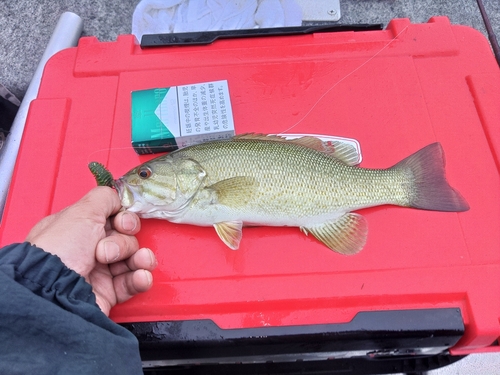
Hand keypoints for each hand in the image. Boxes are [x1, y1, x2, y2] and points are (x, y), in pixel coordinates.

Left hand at [25, 186, 156, 315]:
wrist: (54, 292)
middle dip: (124, 242)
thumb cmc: (60, 253)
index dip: (123, 219)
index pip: (113, 218)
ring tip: (136, 262)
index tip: (121, 222)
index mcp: (78, 228)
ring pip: (133, 259)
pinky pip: (134, 282)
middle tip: (108, 250)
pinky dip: (141, 278)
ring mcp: (99, 272)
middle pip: (125, 237)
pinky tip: (139, 276)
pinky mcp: (108, 292)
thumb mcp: (82, 212)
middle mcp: (87, 249)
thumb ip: (104, 198)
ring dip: (140, 258)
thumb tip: (117, 197)